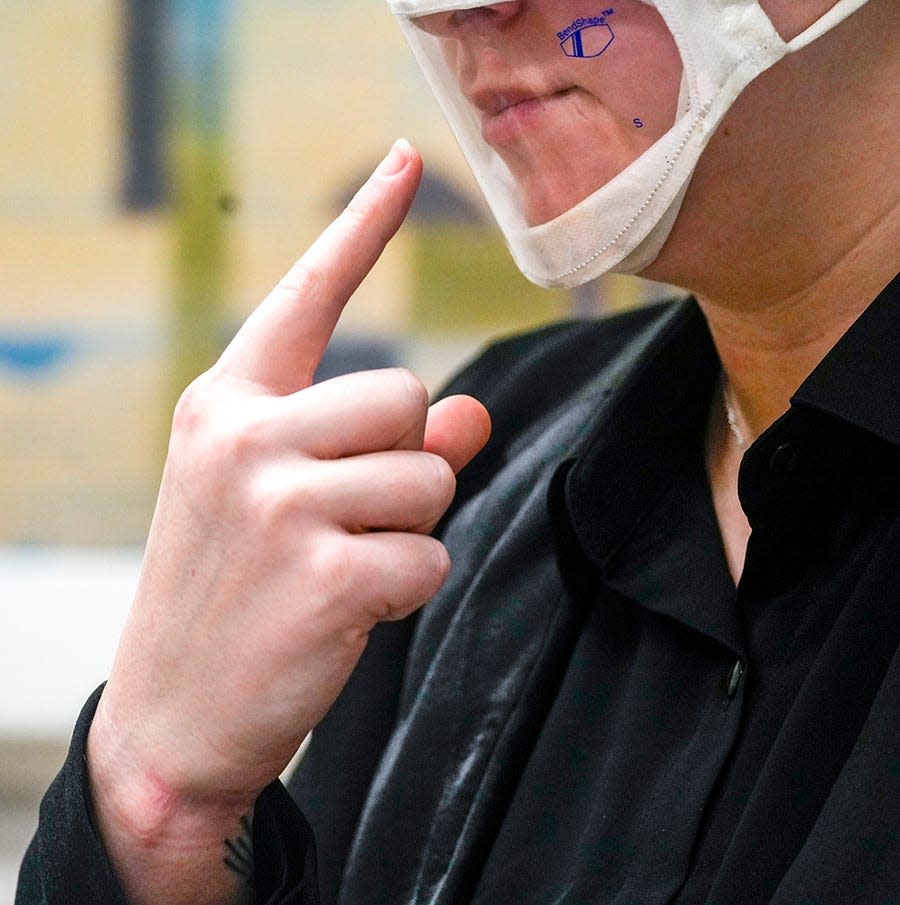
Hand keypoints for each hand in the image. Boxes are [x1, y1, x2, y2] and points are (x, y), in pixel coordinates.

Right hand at [86, 140, 490, 903]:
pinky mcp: (322, 572)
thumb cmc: (234, 592)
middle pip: (406, 396)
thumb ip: (378, 443)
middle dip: (406, 462)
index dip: (363, 225)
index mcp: (227, 406)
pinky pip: (428, 555)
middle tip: (349, 520)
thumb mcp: (284, 499)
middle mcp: (245, 436)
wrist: (173, 717)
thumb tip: (473, 409)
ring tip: (340, 567)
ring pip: (428, 474)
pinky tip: (347, 612)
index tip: (406, 157)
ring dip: (409, 527)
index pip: (307, 295)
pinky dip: (408, 588)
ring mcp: (279, 502)